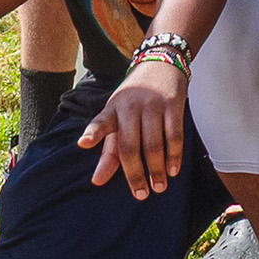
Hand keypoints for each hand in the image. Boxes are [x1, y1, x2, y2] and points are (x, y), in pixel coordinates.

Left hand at [77, 60, 187, 197]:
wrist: (160, 64)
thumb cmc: (134, 99)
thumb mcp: (117, 118)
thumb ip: (109, 150)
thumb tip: (97, 181)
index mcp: (112, 110)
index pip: (100, 122)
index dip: (93, 133)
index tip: (84, 143)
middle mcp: (130, 107)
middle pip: (130, 146)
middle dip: (135, 174)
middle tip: (142, 194)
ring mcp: (152, 105)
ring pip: (153, 144)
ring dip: (157, 169)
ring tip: (158, 187)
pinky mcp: (173, 104)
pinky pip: (174, 135)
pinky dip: (174, 155)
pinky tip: (173, 170)